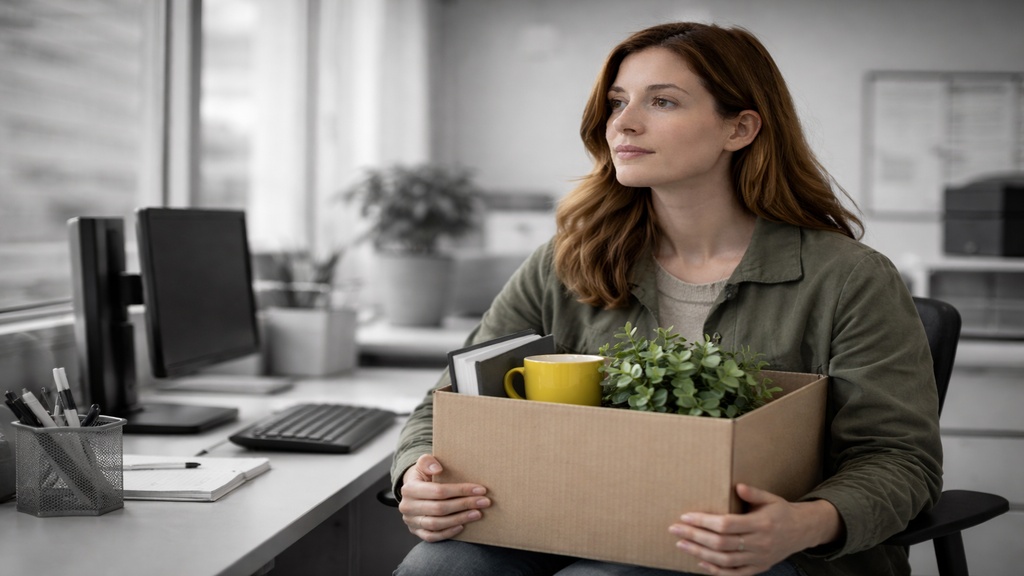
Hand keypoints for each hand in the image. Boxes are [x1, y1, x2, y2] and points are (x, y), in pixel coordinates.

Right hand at [398, 454, 490, 541]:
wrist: (413, 490)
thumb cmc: (423, 475)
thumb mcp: (423, 464)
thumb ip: (427, 461)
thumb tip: (437, 469)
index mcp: (409, 488)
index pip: (438, 491)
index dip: (460, 490)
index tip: (480, 489)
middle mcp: (407, 506)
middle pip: (440, 508)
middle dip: (464, 504)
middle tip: (483, 502)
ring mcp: (411, 521)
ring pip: (437, 524)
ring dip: (460, 519)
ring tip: (477, 513)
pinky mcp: (415, 531)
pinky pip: (432, 536)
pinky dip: (448, 532)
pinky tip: (462, 526)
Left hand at [668, 484, 840, 575]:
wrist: (802, 532)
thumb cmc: (781, 512)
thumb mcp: (771, 498)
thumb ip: (754, 493)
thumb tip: (737, 486)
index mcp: (761, 524)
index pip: (726, 525)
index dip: (704, 522)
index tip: (686, 517)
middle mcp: (759, 544)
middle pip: (721, 544)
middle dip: (695, 537)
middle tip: (675, 530)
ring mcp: (758, 559)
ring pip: (725, 560)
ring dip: (700, 553)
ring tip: (682, 544)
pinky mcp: (758, 568)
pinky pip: (734, 573)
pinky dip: (716, 570)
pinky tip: (700, 562)